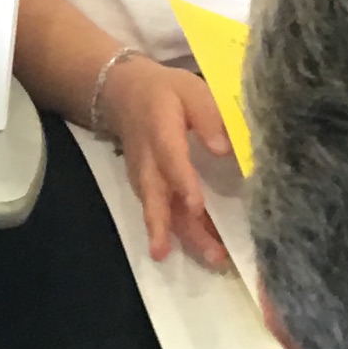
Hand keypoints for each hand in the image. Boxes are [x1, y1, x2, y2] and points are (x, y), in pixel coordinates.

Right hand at [103, 54, 235, 271]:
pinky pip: (160, 210)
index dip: (182, 183)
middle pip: (157, 195)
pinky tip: (203, 248)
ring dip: (184, 236)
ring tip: (210, 258)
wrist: (122, 93)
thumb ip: (208, 116)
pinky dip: (180, 231)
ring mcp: (143, 176)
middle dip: (174, 225)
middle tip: (200, 250)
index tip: (196, 206)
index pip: (170, 159)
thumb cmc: (166, 92)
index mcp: (160, 129)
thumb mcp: (190, 90)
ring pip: (159, 209)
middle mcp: (147, 159)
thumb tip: (225, 149)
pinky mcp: (145, 186)